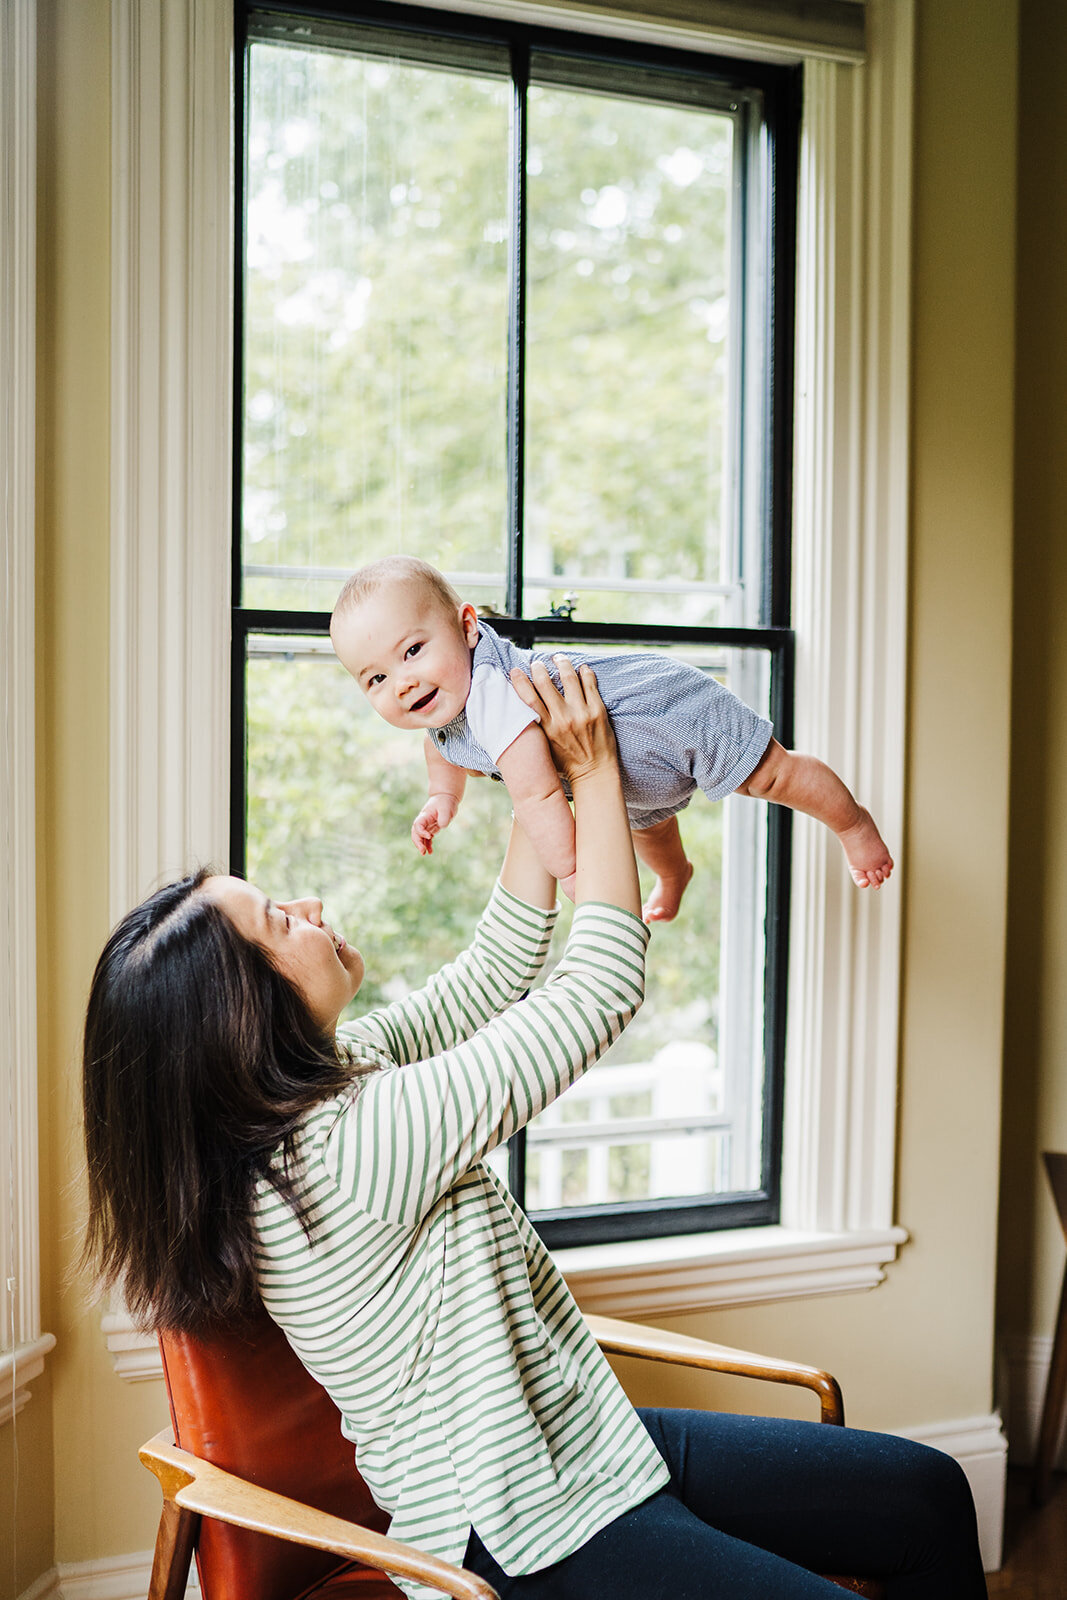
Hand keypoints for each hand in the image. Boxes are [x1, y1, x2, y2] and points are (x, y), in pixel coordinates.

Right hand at [411, 794, 457, 855]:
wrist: (446, 798)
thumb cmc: (446, 802)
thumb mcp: (446, 808)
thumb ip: (443, 817)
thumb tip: (441, 826)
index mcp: (425, 815)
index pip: (418, 825)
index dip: (421, 832)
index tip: (429, 836)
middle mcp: (423, 821)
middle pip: (415, 832)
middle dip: (418, 842)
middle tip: (423, 851)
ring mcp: (427, 825)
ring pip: (419, 836)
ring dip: (421, 845)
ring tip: (425, 854)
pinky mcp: (431, 828)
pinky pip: (426, 838)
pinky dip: (427, 845)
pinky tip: (431, 852)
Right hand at [509, 657, 616, 786]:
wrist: (595, 774)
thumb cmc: (568, 764)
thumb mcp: (546, 748)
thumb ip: (537, 729)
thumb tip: (523, 712)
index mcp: (547, 728)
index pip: (529, 698)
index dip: (520, 681)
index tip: (516, 670)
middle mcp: (563, 719)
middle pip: (546, 683)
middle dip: (539, 668)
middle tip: (537, 663)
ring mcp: (582, 713)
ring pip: (569, 677)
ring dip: (562, 664)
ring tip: (558, 659)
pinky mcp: (598, 710)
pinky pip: (590, 683)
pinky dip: (584, 672)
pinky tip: (581, 668)